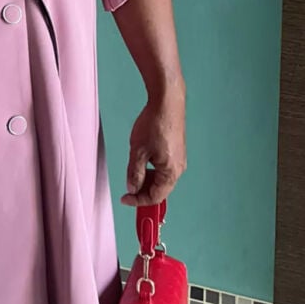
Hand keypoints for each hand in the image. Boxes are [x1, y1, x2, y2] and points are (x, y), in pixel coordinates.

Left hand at [121, 92, 186, 206]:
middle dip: (143, 191)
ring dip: (147, 180)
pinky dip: (152, 170)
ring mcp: (179, 159)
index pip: (155, 197)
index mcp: (171, 172)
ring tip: (132, 173)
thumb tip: (133, 187)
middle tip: (128, 190)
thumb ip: (134, 173)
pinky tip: (142, 161)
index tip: (125, 199)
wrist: (167, 102)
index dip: (138, 201)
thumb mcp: (138, 151)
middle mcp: (179, 168)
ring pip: (162, 178)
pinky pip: (164, 167)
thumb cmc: (155, 124)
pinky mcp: (177, 150)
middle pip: (160, 189)